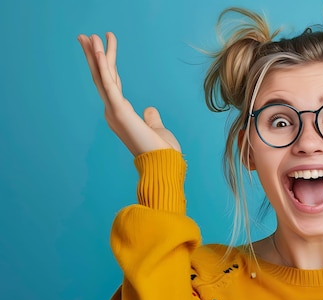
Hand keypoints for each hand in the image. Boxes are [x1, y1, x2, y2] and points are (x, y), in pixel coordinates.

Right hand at [78, 32, 180, 155]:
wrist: (163, 165)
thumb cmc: (161, 150)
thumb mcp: (155, 128)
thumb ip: (151, 118)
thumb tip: (149, 109)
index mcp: (120, 114)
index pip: (111, 83)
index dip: (106, 65)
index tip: (103, 48)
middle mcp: (113, 111)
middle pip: (102, 77)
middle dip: (94, 56)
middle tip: (85, 36)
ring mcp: (114, 111)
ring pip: (102, 78)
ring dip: (96, 56)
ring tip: (90, 36)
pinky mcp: (119, 112)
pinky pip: (110, 86)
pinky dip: (105, 69)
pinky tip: (101, 53)